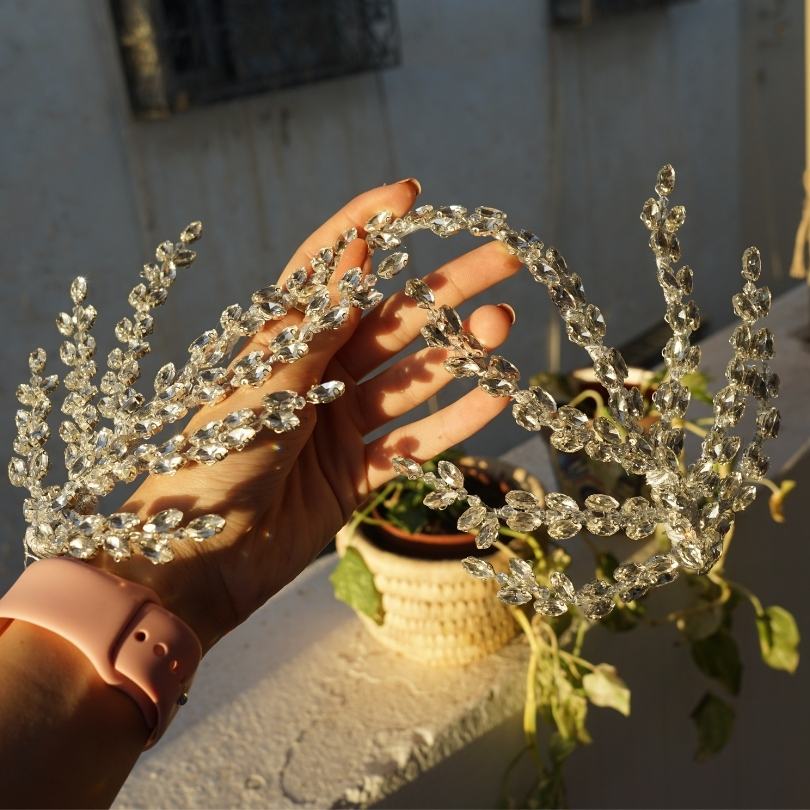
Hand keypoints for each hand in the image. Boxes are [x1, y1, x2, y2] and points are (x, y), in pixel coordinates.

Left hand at [99, 179, 521, 651]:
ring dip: (459, 352)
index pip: (328, 269)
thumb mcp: (261, 386)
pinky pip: (417, 441)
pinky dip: (455, 421)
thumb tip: (356, 250)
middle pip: (392, 319)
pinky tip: (497, 395)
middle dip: (446, 288)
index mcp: (283, 344)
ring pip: (413, 377)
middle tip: (504, 258)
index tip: (411, 196)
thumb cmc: (210, 464)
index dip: (367, 226)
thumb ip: (314, 327)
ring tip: (504, 323)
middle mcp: (319, 376)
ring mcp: (342, 424)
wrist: (198, 564)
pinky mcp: (360, 475)